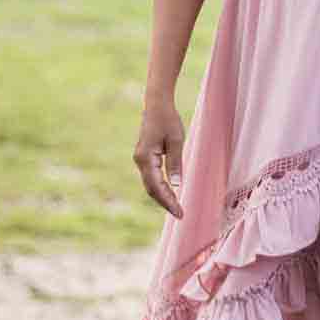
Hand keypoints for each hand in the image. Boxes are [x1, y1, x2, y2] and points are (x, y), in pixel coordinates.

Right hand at [133, 96, 185, 216]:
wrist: (157, 105)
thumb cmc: (168, 120)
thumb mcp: (176, 141)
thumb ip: (175, 163)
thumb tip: (177, 186)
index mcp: (145, 158)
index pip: (157, 186)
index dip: (168, 201)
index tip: (179, 213)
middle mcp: (140, 161)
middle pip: (151, 189)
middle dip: (165, 202)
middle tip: (180, 214)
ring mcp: (141, 160)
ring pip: (150, 185)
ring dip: (163, 196)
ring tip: (176, 207)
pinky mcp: (145, 157)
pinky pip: (151, 177)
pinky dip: (160, 187)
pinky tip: (170, 193)